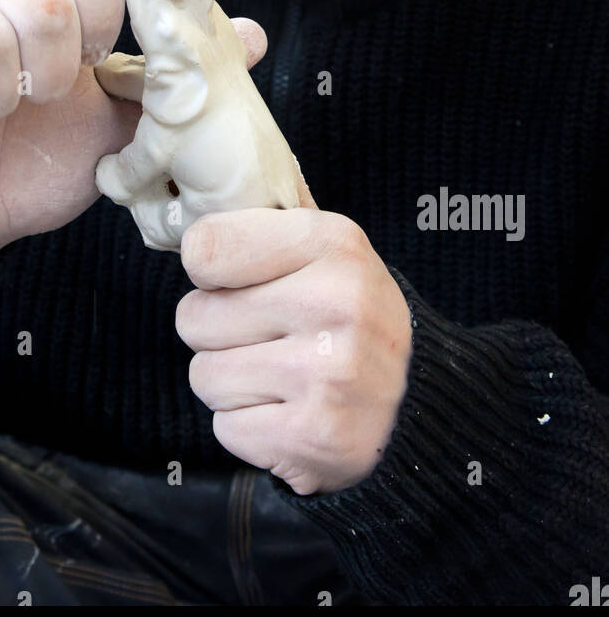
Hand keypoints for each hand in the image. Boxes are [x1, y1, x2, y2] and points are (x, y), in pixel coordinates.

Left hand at [175, 168, 412, 494]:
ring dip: (231, 381)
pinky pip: (226, 428)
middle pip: (194, 317)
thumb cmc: (355, 316)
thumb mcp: (333, 247)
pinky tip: (290, 412)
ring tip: (282, 374)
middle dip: (219, 331)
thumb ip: (272, 212)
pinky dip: (249, 427)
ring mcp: (326, 375)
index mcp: (333, 243)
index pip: (203, 248)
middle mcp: (334, 304)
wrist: (422, 401)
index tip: (238, 279)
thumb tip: (208, 179)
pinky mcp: (314, 438)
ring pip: (204, 375)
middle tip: (269, 335)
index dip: (210, 269)